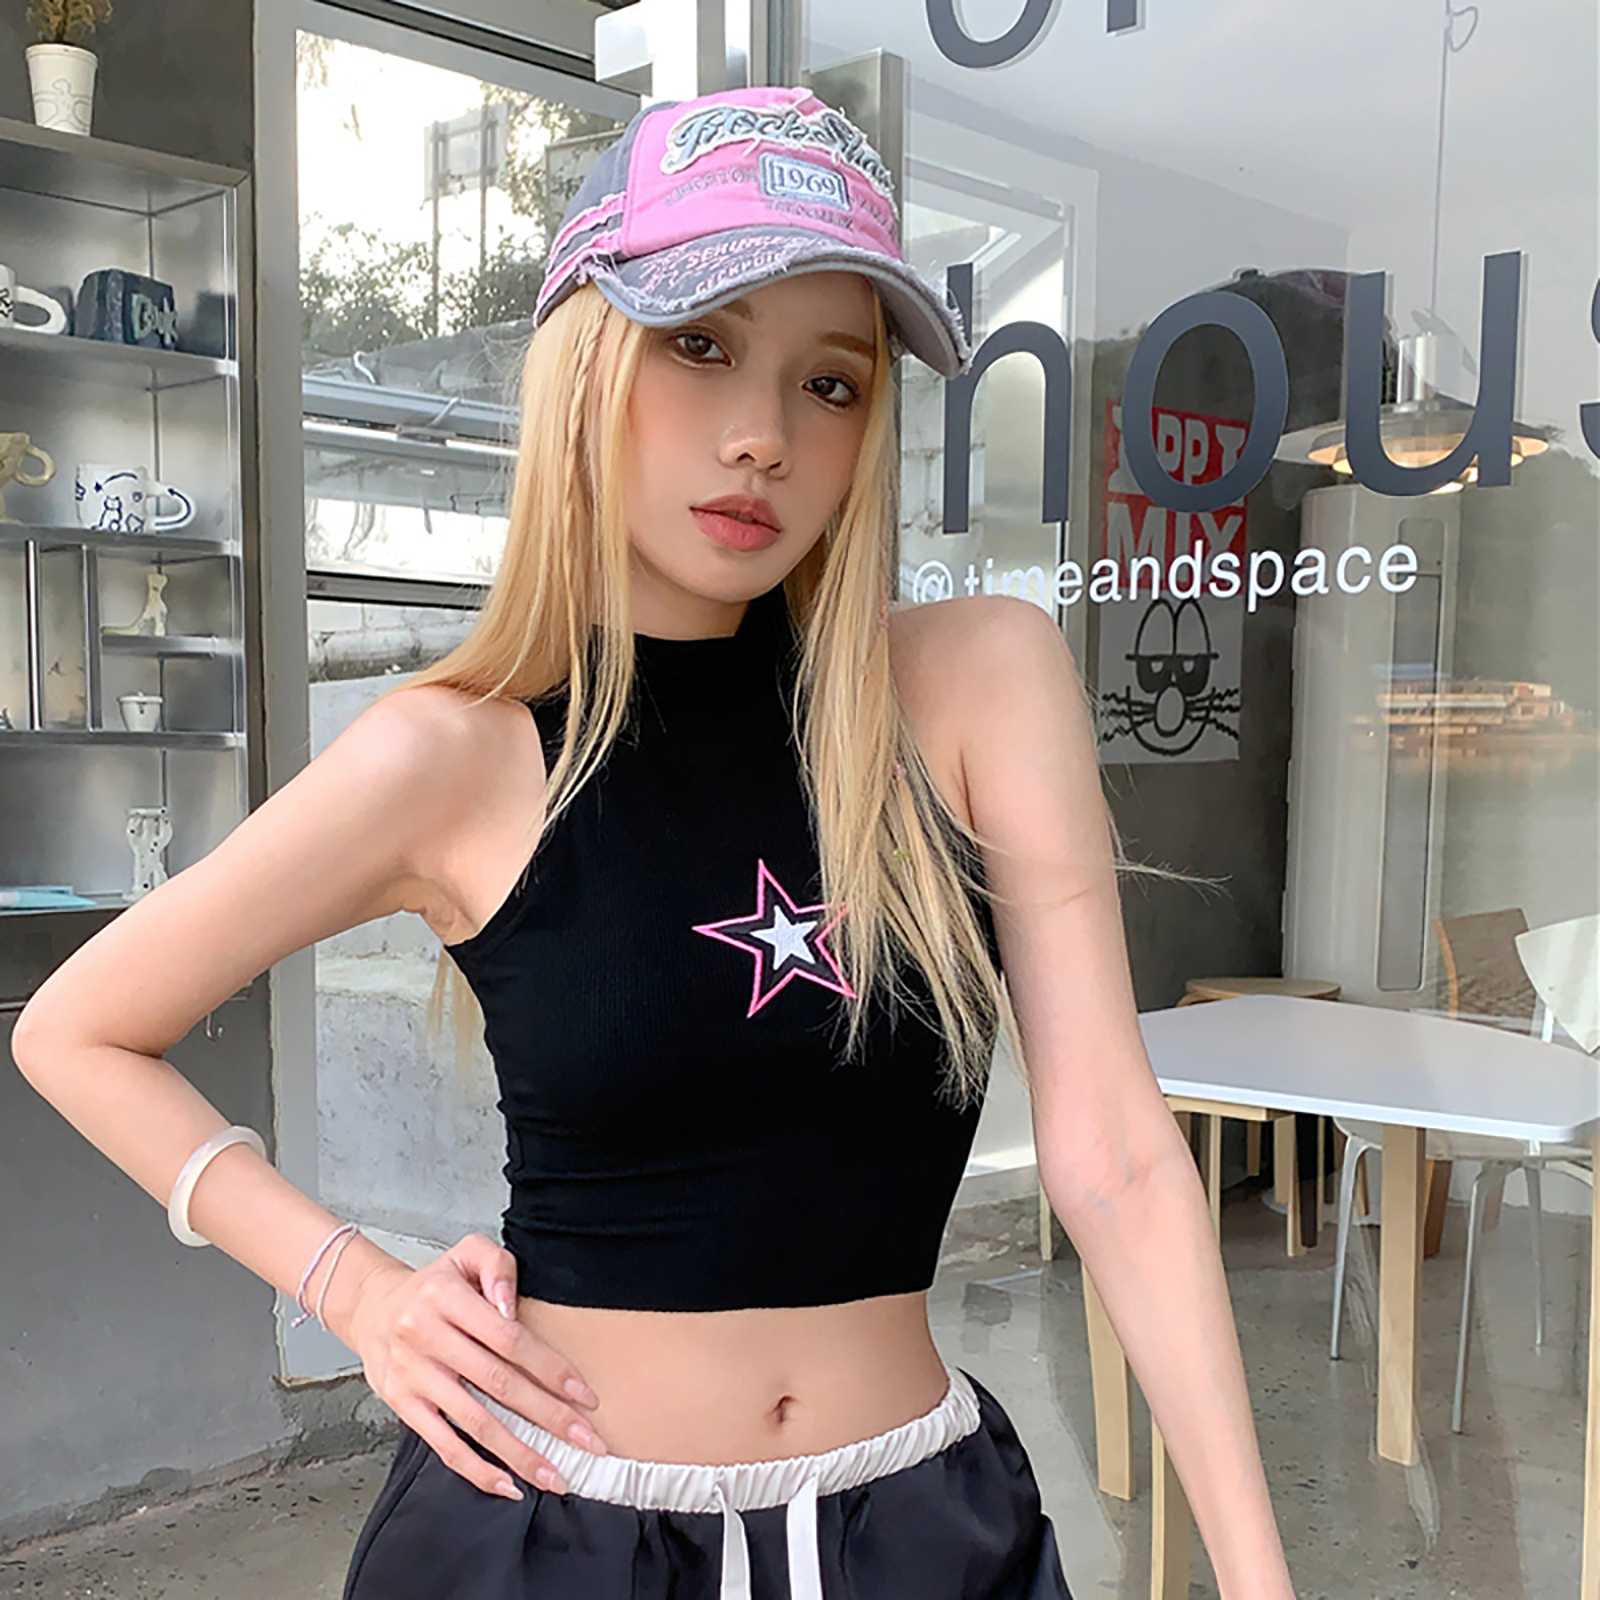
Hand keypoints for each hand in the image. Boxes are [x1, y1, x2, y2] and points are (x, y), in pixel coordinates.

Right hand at [343, 1232, 604, 1499]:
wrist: (372, 1307)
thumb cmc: (433, 1284)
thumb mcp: (466, 1253)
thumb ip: (497, 1266)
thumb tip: (511, 1306)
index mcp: (448, 1299)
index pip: (509, 1339)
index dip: (549, 1368)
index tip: (584, 1395)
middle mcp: (428, 1337)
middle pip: (498, 1383)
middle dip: (547, 1416)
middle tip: (586, 1441)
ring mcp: (414, 1375)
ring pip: (474, 1421)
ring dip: (519, 1452)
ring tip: (555, 1474)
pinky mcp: (403, 1404)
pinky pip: (442, 1443)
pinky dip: (475, 1469)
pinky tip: (506, 1484)